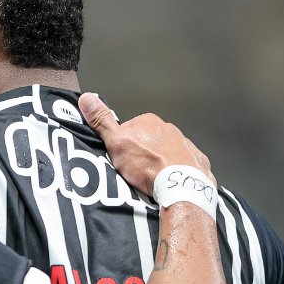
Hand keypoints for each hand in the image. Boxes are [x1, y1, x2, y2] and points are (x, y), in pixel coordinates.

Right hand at [77, 93, 213, 195]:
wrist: (179, 185)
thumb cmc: (148, 165)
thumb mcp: (116, 142)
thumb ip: (102, 121)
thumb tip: (86, 98)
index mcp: (150, 122)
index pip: (131, 129)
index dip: (124, 144)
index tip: (121, 157)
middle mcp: (170, 129)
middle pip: (151, 140)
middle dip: (144, 153)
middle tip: (135, 171)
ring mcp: (186, 145)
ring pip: (169, 152)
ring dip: (161, 162)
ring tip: (152, 180)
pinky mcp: (197, 162)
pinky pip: (185, 165)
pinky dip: (178, 172)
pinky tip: (170, 183)